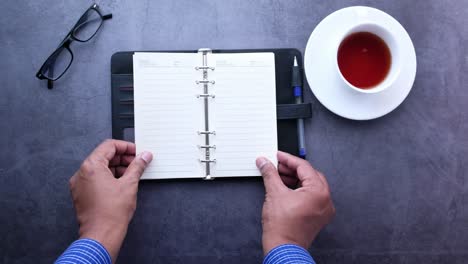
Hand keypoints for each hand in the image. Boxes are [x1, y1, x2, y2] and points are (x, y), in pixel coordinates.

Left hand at [69, 139, 152, 261]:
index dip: (125, 147)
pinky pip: (94, 179)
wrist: (101, 235)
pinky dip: (108, 177)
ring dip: (116, 168)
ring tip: (131, 174)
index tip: (137, 152)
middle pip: (103, 156)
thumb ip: (137, 166)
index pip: (109, 146)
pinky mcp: (81, 194)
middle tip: (137, 162)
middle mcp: (81, 173)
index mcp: (91, 166)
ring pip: (99, 168)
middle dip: (122, 158)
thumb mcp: (129, 184)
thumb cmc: (111, 213)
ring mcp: (79, 184)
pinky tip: (121, 183)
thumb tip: (144, 157)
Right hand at [256, 151, 334, 254]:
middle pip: (309, 175)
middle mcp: (325, 200)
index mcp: (319, 192)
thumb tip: (265, 163)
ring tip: (279, 177)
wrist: (283, 247)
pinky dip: (300, 190)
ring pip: (311, 185)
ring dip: (295, 179)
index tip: (278, 156)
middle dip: (292, 169)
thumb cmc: (282, 227)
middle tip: (277, 165)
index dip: (288, 159)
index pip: (304, 167)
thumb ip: (270, 174)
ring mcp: (323, 209)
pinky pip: (311, 197)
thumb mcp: (274, 193)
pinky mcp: (318, 216)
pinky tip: (286, 188)